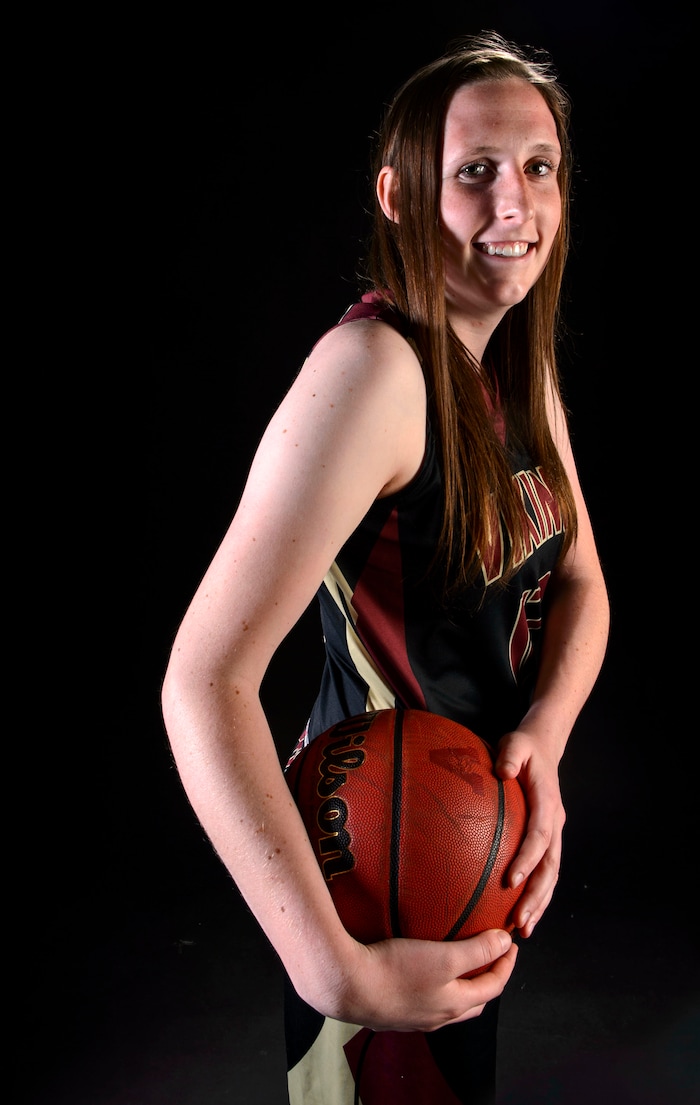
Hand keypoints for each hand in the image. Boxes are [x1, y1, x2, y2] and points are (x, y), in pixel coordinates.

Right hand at [303, 928, 516, 1032]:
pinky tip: (420, 973)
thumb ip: (477, 951)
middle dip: (487, 979)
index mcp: (454, 1004)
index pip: (493, 987)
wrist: (346, 985)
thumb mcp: (444, 957)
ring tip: (457, 963)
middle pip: (473, 1001)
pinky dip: (433, 988)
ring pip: (447, 1004)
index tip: (511, 945)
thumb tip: (505, 943)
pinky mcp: (393, 1010)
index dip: (506, 964)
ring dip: (459, 986)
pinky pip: (423, 1001)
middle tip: (490, 956)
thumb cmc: (395, 971)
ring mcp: (414, 1018)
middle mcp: (436, 1017)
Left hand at [495, 728, 565, 937]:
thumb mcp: (515, 743)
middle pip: (550, 866)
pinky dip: (539, 895)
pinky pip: (547, 872)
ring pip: (552, 875)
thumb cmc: (523, 747)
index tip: (510, 881)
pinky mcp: (549, 839)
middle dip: (536, 896)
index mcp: (547, 801)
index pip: (539, 836)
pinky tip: (525, 915)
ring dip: (540, 903)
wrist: (544, 747)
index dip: (527, 860)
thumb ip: (510, 756)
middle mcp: (555, 821)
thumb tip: (502, 771)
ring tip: (524, 929)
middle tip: (519, 921)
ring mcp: (555, 832)